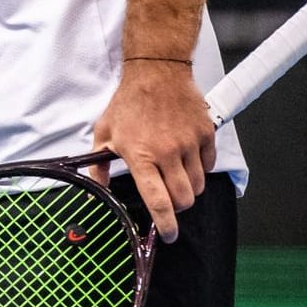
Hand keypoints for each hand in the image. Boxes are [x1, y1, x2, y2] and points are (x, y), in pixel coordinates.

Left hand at [89, 60, 215, 242]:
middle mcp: (167, 153)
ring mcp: (189, 144)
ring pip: (199, 185)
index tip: (169, 235)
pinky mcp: (206, 135)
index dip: (166, 225)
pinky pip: (209, 165)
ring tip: (174, 173)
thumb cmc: (128, 102)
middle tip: (169, 199)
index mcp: (140, 156)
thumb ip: (99, 163)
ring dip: (189, 187)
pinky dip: (200, 168)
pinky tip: (186, 156)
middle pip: (184, 200)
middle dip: (178, 207)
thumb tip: (97, 188)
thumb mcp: (104, 131)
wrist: (156, 72)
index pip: (158, 201)